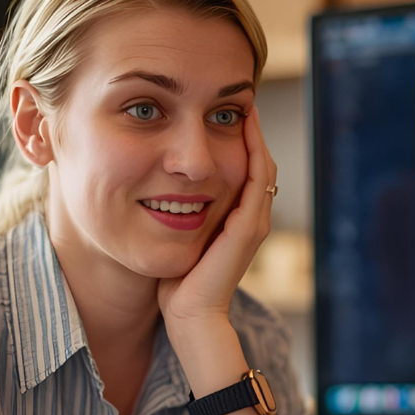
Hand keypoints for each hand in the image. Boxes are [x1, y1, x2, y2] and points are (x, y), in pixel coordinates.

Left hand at [157, 106, 276, 327]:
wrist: (190, 317)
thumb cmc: (178, 285)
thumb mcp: (176, 238)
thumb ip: (174, 213)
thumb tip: (152, 190)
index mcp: (236, 220)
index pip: (243, 168)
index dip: (237, 140)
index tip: (221, 111)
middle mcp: (251, 218)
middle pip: (258, 161)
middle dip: (249, 130)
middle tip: (239, 98)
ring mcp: (253, 222)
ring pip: (262, 164)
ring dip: (255, 133)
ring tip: (244, 103)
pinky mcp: (248, 227)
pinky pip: (257, 177)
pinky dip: (254, 148)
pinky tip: (244, 125)